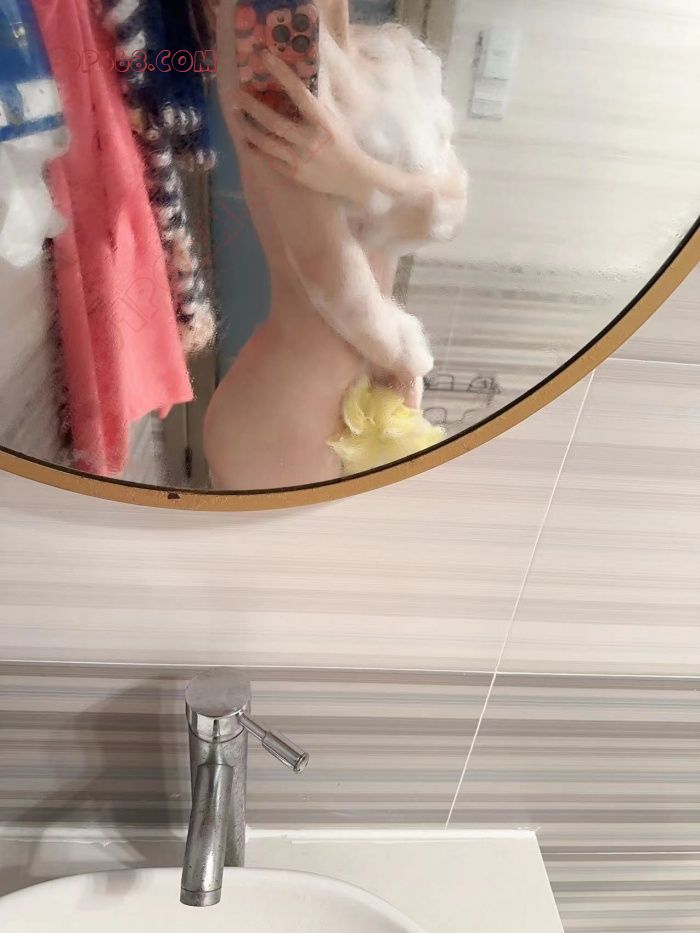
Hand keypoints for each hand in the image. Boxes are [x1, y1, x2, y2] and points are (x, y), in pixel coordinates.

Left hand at [232, 51, 373, 202]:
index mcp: (322, 121)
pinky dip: (256, 149)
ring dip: (248, 128)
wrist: (352, 176)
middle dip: (252, 107)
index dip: (281, 73)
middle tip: (236, 94)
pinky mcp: (294, 173)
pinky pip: (269, 160)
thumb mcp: (334, 119)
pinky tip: (246, 140)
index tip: (265, 57)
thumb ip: (315, 104)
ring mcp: (300, 159)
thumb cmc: (343, 143)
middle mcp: (308, 139)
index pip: (299, 93)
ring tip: (236, 116)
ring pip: (266, 142)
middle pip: (273, 121)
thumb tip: (298, 81)